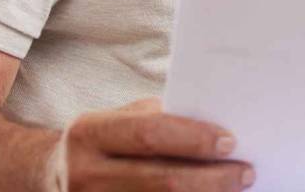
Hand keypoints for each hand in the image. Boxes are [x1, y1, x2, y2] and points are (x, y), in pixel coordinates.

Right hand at [46, 98, 252, 191]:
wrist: (59, 176)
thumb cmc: (107, 142)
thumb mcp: (121, 120)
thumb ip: (162, 120)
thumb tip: (220, 130)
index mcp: (89, 133)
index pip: (149, 134)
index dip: (194, 139)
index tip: (231, 142)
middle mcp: (85, 174)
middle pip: (162, 182)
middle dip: (212, 179)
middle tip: (246, 172)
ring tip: (235, 189)